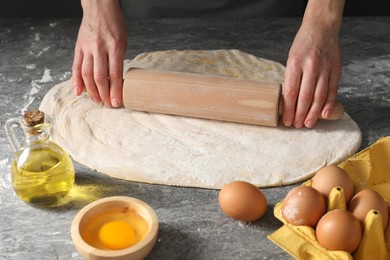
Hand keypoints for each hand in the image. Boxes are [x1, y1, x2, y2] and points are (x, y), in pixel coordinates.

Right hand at [72, 0, 126, 107]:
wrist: (99, 7)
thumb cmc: (115, 25)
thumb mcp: (123, 41)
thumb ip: (118, 60)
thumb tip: (116, 82)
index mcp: (115, 46)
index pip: (115, 73)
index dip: (115, 90)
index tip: (116, 102)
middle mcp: (100, 48)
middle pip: (99, 76)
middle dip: (103, 94)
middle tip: (106, 105)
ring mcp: (87, 47)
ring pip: (86, 74)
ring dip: (91, 91)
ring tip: (96, 101)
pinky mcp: (78, 47)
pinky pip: (76, 66)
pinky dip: (76, 80)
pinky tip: (78, 91)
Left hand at [282, 0, 344, 127]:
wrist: (321, 29)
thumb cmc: (302, 46)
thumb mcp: (291, 59)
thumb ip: (292, 78)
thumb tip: (289, 102)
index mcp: (295, 64)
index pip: (291, 92)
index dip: (289, 109)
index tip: (286, 120)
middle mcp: (310, 66)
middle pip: (305, 97)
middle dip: (300, 114)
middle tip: (297, 125)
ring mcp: (325, 68)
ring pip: (319, 96)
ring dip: (313, 113)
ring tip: (308, 124)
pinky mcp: (336, 69)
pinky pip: (332, 90)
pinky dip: (328, 104)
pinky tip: (323, 114)